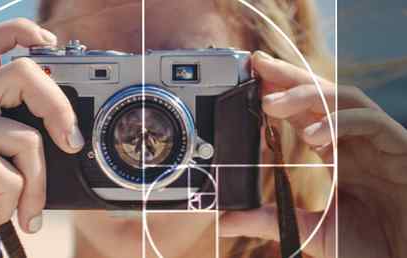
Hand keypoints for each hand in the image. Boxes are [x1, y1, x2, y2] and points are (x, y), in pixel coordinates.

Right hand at [0, 18, 83, 257]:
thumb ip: (19, 138)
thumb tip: (70, 132)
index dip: (20, 32)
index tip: (49, 44)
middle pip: (23, 73)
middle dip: (60, 108)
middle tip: (72, 143)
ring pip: (28, 139)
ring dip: (35, 186)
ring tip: (19, 209)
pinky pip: (11, 175)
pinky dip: (11, 204)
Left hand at [220, 51, 406, 257]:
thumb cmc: (367, 247)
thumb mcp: (306, 230)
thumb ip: (267, 220)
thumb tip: (224, 220)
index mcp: (338, 154)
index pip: (305, 112)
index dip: (280, 93)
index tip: (249, 80)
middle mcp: (357, 142)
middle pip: (322, 94)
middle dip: (289, 77)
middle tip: (256, 65)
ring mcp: (379, 143)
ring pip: (345, 98)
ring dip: (307, 95)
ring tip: (272, 104)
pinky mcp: (401, 149)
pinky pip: (370, 122)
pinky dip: (338, 122)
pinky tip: (311, 135)